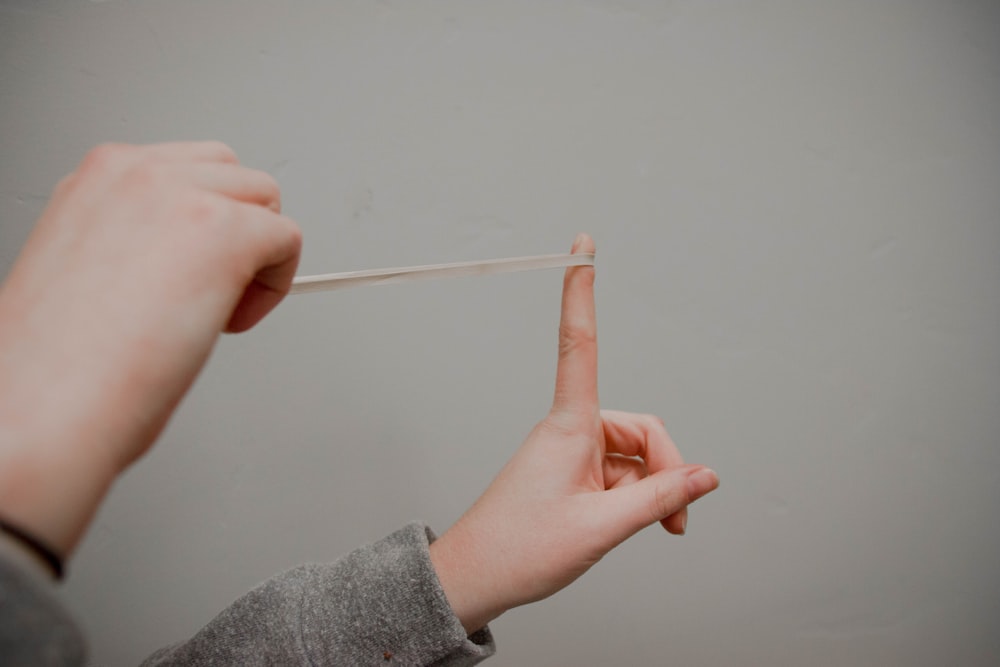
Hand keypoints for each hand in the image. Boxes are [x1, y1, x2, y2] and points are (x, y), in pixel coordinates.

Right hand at [0, 142, 300, 557]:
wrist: (43, 407)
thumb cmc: (57, 367)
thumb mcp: (88, 268)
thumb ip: (140, 242)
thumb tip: (184, 257)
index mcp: (97, 180)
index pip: (184, 172)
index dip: (198, 230)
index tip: (181, 278)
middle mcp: (135, 174)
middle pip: (233, 175)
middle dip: (236, 231)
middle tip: (206, 295)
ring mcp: (181, 195)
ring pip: (265, 199)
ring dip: (257, 254)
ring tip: (214, 311)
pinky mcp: (224, 230)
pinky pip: (288, 239)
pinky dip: (274, 287)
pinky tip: (228, 323)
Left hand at [429, 234, 718, 632]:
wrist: (476, 580)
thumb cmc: (521, 550)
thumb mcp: (601, 529)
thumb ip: (660, 500)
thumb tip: (706, 476)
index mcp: (569, 427)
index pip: (581, 345)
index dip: (582, 293)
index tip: (582, 247)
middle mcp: (570, 431)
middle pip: (640, 429)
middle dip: (665, 470)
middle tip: (673, 522)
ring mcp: (571, 453)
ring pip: (633, 456)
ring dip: (652, 490)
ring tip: (654, 531)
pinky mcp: (571, 473)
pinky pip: (618, 474)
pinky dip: (636, 497)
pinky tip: (633, 525)